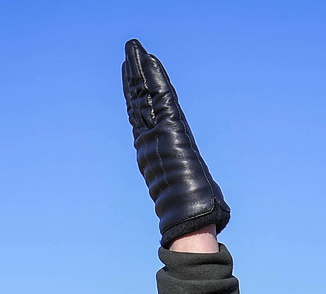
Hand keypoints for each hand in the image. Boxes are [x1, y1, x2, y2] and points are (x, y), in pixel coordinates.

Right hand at [123, 39, 230, 246]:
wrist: (187, 212)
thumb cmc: (190, 208)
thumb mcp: (186, 188)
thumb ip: (184, 181)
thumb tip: (196, 194)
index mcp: (154, 148)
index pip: (143, 114)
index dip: (137, 94)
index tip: (132, 75)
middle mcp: (151, 136)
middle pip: (140, 98)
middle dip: (134, 75)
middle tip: (129, 51)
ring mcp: (157, 131)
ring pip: (144, 94)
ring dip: (138, 70)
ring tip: (132, 49)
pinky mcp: (169, 127)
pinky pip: (160, 97)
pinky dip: (153, 78)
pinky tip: (149, 60)